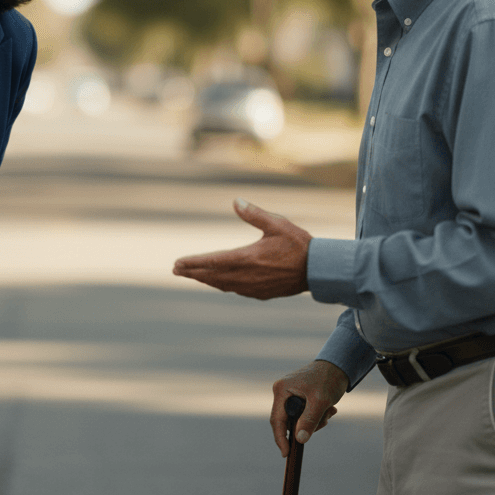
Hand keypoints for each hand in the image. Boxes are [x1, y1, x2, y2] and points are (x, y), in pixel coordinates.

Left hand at [172, 198, 312, 298]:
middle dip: (193, 272)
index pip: (213, 261)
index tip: (177, 263)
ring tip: (192, 275)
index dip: (193, 263)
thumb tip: (235, 201)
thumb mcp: (277, 223)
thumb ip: (254, 214)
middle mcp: (247, 276)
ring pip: (222, 285)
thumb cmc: (298, 244)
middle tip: (176, 270)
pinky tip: (218, 282)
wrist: (318, 270)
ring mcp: (253, 287)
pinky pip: (235, 290)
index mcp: (248, 258)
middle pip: (213, 276)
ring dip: (206, 280)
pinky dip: (221, 285)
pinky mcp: (261, 293)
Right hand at [271, 361, 348, 456]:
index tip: (286, 453)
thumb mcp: (321, 401)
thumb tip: (299, 439)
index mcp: (281, 390)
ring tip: (330, 411)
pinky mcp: (298, 397)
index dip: (281, 438)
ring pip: (298, 420)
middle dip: (307, 426)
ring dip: (315, 420)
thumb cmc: (328, 379)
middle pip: (288, 421)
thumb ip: (310, 420)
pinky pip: (304, 414)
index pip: (276, 420)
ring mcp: (289, 395)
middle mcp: (282, 392)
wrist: (339, 365)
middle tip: (324, 420)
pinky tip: (329, 408)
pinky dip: (317, 415)